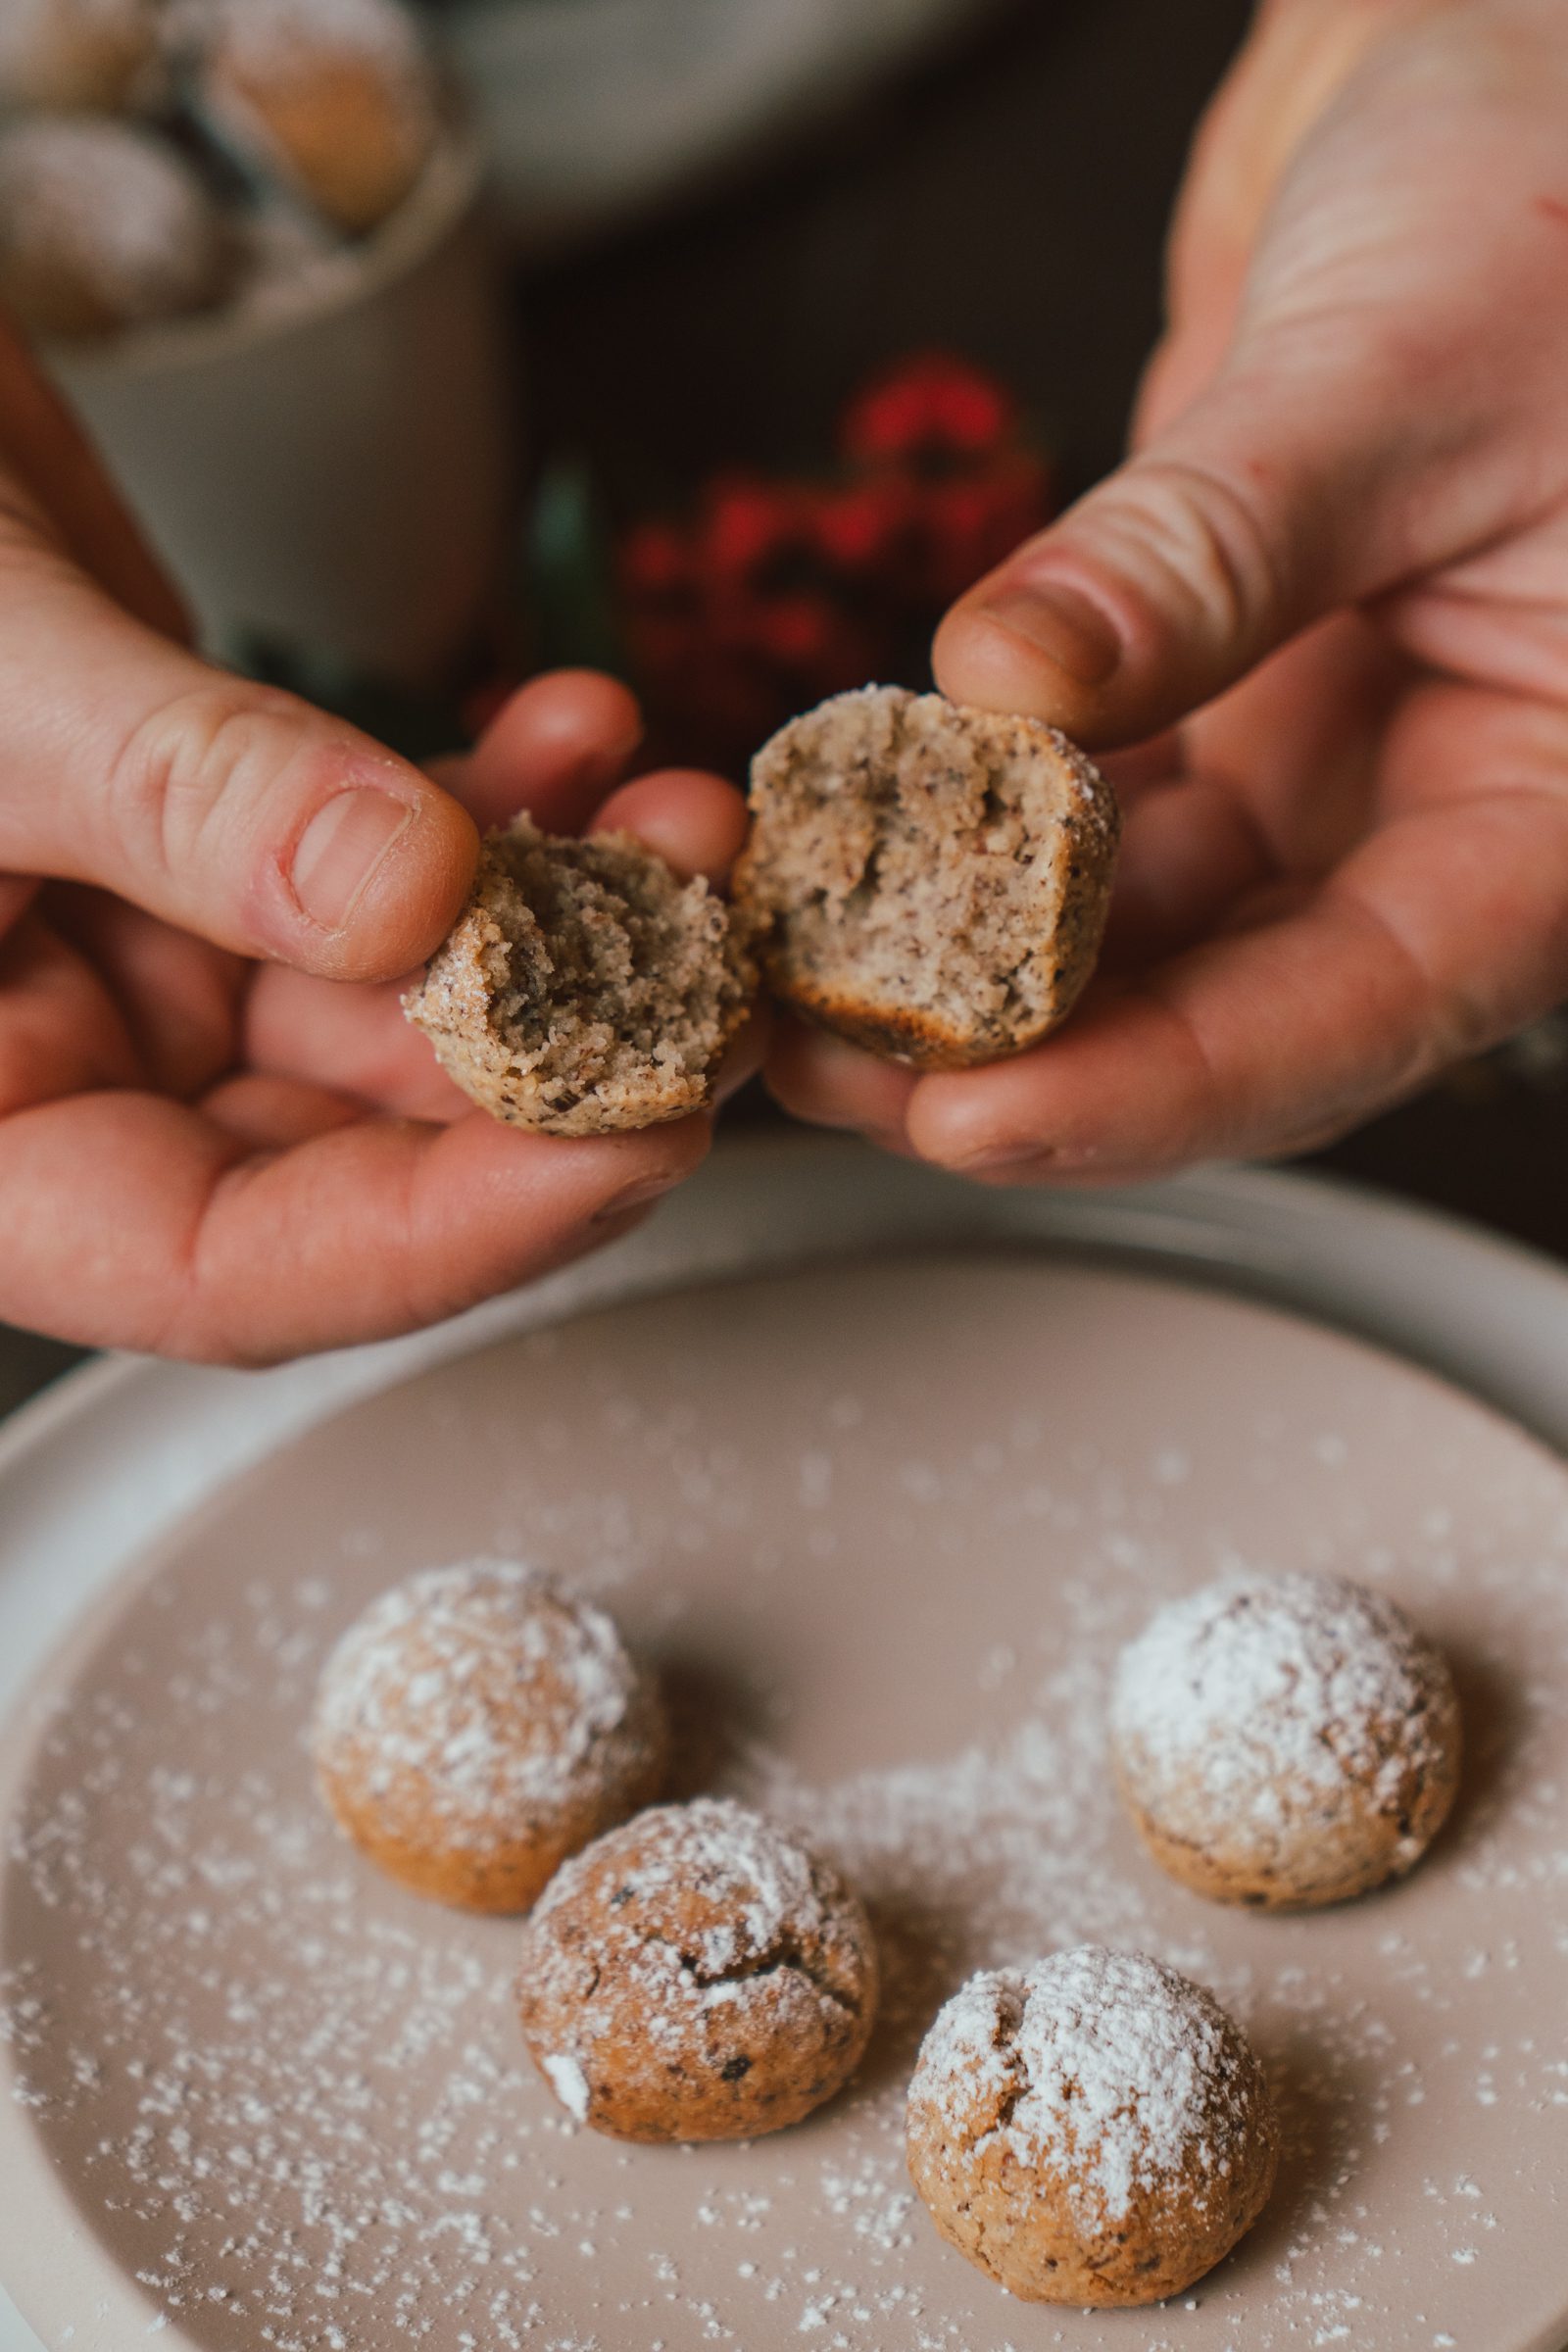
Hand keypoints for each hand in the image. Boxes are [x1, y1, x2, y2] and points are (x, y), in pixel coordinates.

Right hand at [0, 319, 747, 1361]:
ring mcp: (143, 959)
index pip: (217, 1267)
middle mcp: (61, 1069)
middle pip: (350, 1150)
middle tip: (711, 973)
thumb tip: (412, 896)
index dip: (440, 1235)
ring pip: (401, 1004)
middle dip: (557, 1062)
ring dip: (565, 919)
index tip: (635, 1140)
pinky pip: (389, 868)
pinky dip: (501, 809)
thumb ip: (182, 793)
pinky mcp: (215, 846)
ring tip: (681, 820)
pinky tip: (584, 737)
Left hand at [771, 0, 1567, 1181]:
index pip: (1362, 1006)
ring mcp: (1317, 762)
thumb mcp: (1403, 364)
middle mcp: (1434, 811)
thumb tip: (1016, 680)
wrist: (1511, 72)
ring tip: (795, 969)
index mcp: (1554, 803)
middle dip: (1018, 1055)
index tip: (980, 1118)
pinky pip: (1070, 815)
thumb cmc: (1566, 188)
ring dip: (958, 963)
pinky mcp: (1210, 697)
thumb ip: (1209, 548)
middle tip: (832, 1063)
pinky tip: (839, 844)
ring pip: (1126, 931)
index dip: (1164, 1088)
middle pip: (1221, 1005)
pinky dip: (955, 836)